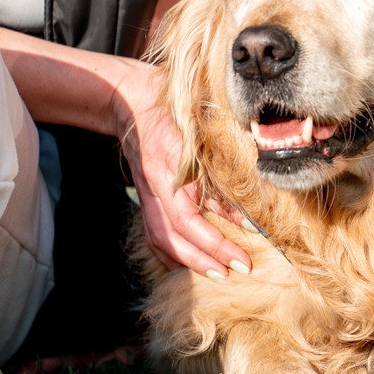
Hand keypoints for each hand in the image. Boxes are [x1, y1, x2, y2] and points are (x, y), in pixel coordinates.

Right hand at [113, 63, 249, 280]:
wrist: (129, 100)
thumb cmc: (172, 109)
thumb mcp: (200, 131)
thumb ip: (219, 167)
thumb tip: (244, 206)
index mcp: (167, 170)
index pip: (189, 219)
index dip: (215, 242)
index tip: (243, 256)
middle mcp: (153, 187)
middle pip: (175, 236)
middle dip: (207, 258)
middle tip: (239, 269)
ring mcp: (145, 193)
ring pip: (161, 239)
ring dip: (189, 261)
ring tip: (218, 272)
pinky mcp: (144, 195)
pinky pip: (152, 232)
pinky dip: (169, 252)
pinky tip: (185, 263)